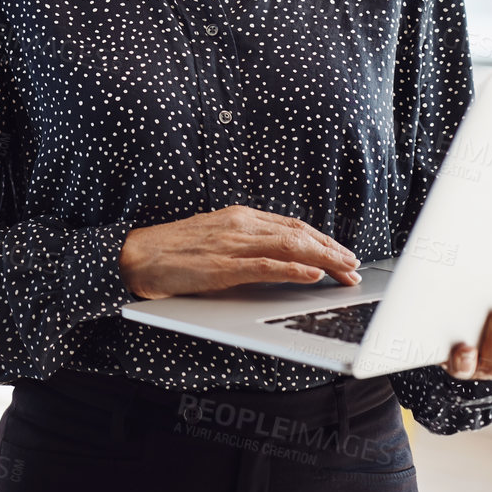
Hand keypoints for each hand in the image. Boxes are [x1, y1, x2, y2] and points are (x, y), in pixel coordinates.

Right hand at [118, 205, 360, 299]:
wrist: (136, 255)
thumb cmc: (173, 251)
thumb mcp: (216, 238)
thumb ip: (245, 243)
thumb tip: (278, 257)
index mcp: (240, 217)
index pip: (293, 225)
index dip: (323, 239)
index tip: (343, 254)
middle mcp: (240, 224)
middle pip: (299, 233)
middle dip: (332, 250)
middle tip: (354, 267)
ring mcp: (232, 243)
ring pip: (290, 246)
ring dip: (324, 259)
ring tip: (345, 271)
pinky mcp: (222, 266)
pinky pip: (266, 266)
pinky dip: (294, 269)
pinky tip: (312, 274)